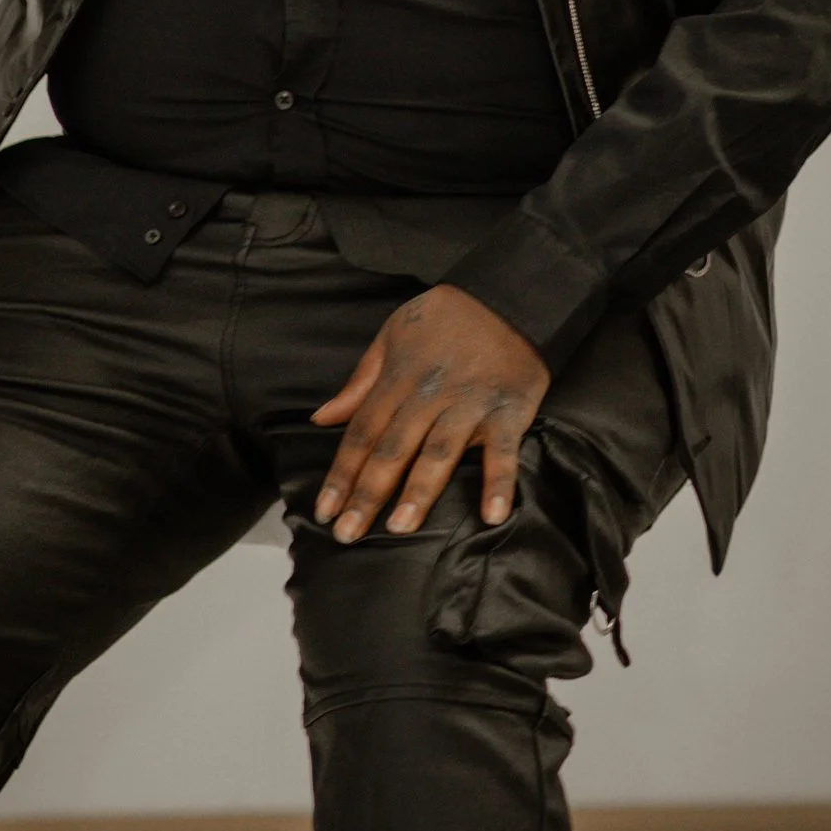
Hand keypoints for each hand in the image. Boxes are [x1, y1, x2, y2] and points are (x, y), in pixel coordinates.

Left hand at [310, 283, 549, 540]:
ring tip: (399, 529)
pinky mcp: (509, 412)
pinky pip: (504, 452)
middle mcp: (430, 395)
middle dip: (367, 493)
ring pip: (439, 454)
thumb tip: (321, 418)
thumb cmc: (445, 317)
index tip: (323, 510)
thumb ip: (360, 381)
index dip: (341, 472)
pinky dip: (499, 483)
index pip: (362, 431)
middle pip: (393, 449)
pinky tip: (491, 516)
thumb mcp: (392, 336)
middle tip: (347, 534)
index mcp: (399, 377)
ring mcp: (471, 405)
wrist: (508, 296)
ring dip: (419, 493)